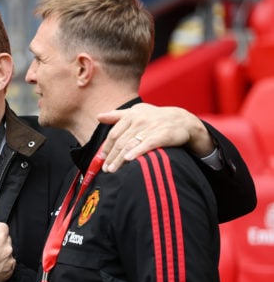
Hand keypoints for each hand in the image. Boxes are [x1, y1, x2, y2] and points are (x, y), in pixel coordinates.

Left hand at [97, 103, 214, 172]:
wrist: (183, 120)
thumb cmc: (156, 117)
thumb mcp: (137, 112)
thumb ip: (117, 115)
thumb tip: (98, 116)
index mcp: (131, 115)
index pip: (114, 134)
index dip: (106, 147)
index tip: (101, 159)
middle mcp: (139, 120)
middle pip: (120, 142)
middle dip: (111, 157)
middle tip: (105, 169)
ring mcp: (151, 127)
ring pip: (130, 145)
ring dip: (119, 159)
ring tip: (112, 169)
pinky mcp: (162, 135)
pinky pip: (147, 144)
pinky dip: (136, 152)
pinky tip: (128, 160)